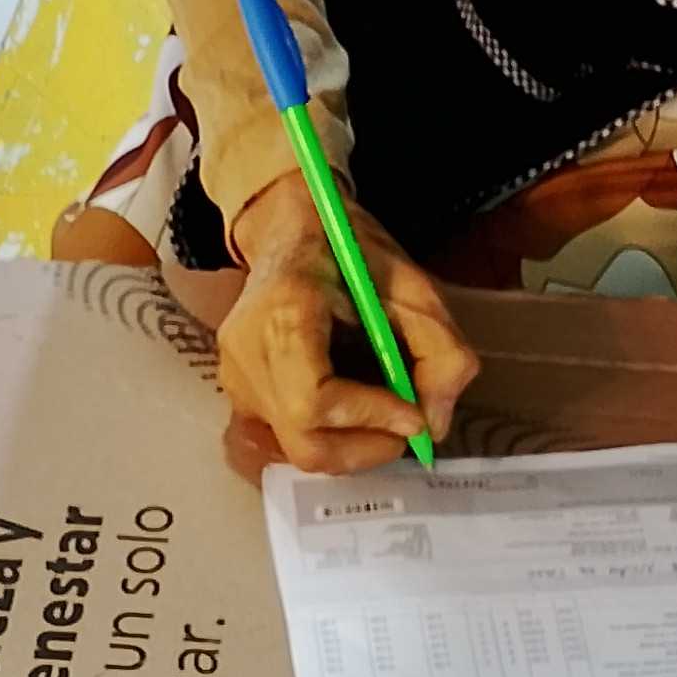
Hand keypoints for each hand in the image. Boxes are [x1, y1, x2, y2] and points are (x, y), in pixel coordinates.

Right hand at [217, 175, 480, 474]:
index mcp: (285, 312)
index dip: (369, 418)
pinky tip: (356, 402)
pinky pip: (289, 434)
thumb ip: (440, 351)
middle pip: (303, 442)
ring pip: (298, 447)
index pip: (313, 401)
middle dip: (365, 449)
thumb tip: (434, 425)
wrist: (287, 227)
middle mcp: (248, 353)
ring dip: (353, 444)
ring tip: (385, 410)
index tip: (414, 415)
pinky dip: (333, 434)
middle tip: (408, 429)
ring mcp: (236, 377)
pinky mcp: (238, 391)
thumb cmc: (348, 247)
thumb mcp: (412, 285)